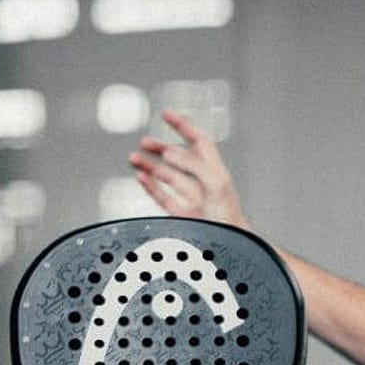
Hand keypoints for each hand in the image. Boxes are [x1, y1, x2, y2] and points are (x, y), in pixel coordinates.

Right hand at [129, 109, 249, 228]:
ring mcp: (192, 199)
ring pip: (168, 177)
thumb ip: (194, 165)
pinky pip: (164, 197)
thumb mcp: (216, 185)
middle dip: (160, 147)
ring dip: (150, 166)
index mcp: (215, 172)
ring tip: (133, 158)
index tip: (166, 114)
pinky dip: (151, 186)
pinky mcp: (183, 216)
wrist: (231, 250)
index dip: (183, 126)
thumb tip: (169, 153)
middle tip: (143, 142)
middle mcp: (203, 183)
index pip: (199, 141)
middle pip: (179, 158)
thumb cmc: (229, 218)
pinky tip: (140, 177)